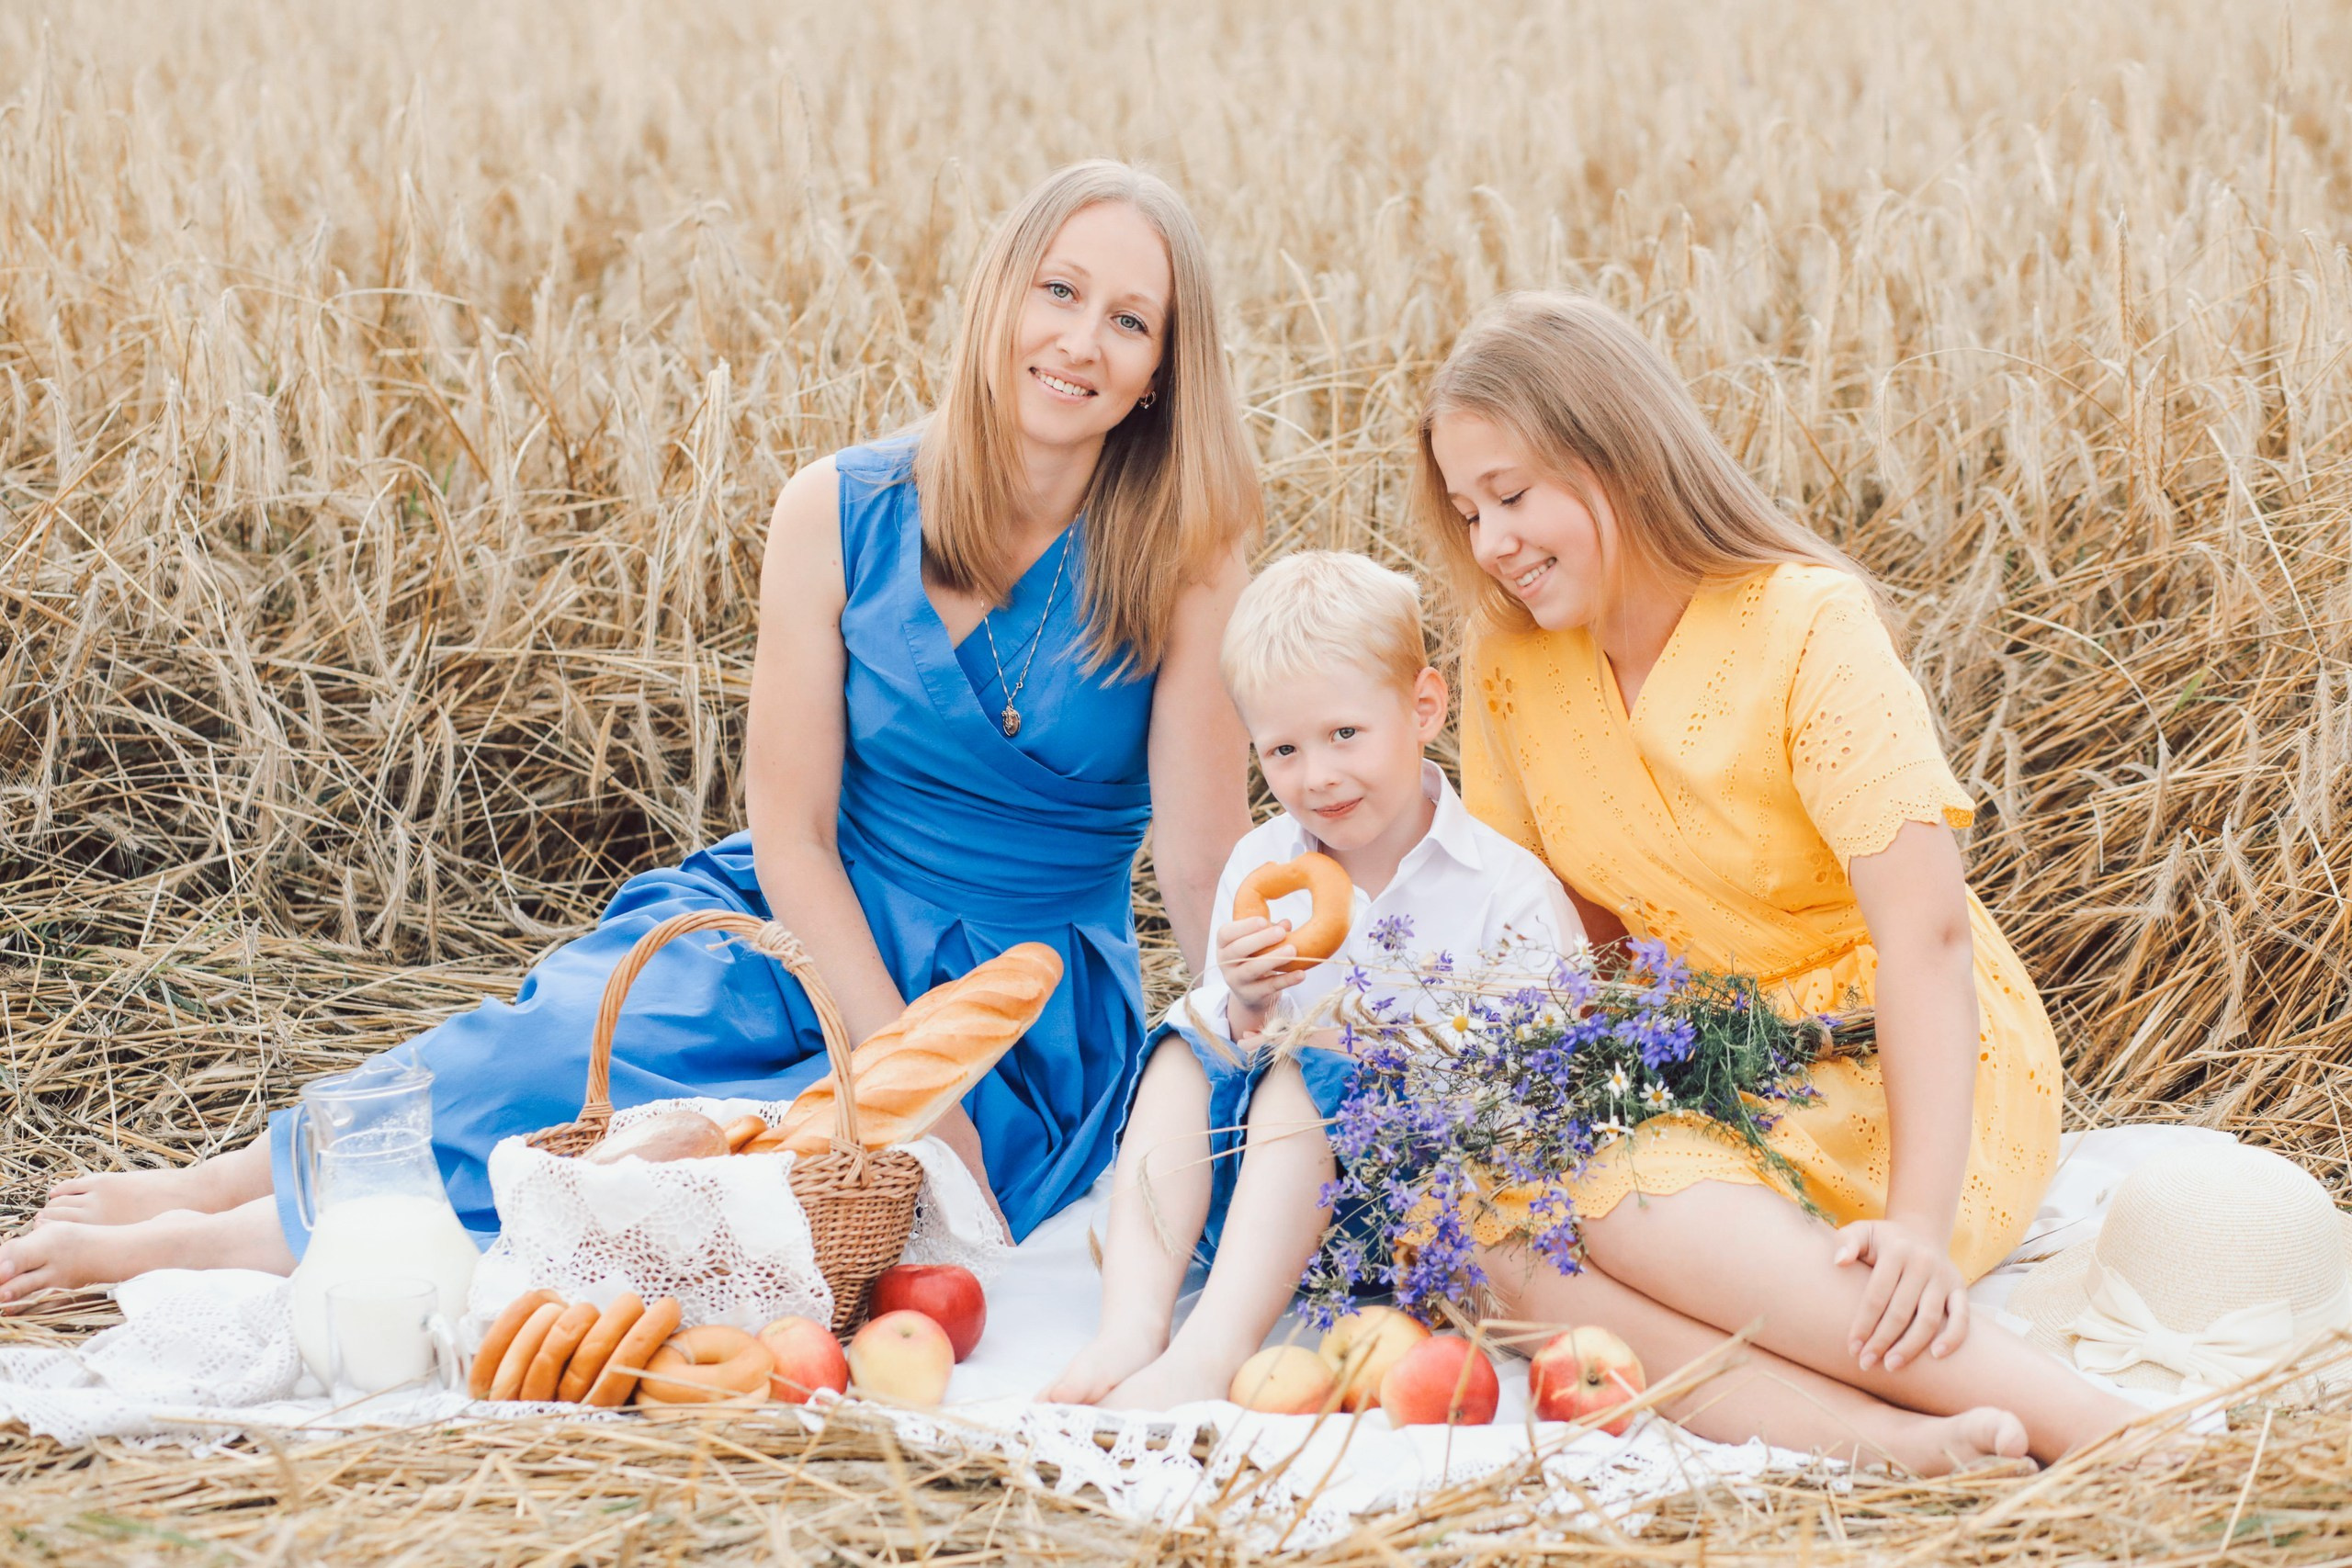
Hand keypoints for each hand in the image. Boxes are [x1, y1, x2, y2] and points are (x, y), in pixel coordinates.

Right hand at [1215, 916, 1305, 1033]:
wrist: (1250, 992)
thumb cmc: (1254, 957)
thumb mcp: (1257, 943)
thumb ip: (1270, 930)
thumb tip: (1286, 923)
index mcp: (1223, 945)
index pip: (1226, 933)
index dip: (1244, 926)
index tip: (1264, 921)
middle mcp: (1225, 963)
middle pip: (1238, 949)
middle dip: (1260, 939)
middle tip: (1281, 932)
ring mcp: (1236, 981)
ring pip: (1252, 969)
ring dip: (1273, 959)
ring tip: (1293, 950)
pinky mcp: (1251, 995)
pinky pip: (1269, 987)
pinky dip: (1286, 980)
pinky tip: (1301, 974)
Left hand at [1833, 1217, 1968, 1371]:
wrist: (1921, 1231)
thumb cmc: (1883, 1239)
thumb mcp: (1862, 1231)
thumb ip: (1846, 1241)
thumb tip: (1839, 1261)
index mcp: (1896, 1251)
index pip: (1876, 1295)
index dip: (1863, 1324)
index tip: (1852, 1348)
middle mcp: (1923, 1263)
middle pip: (1901, 1311)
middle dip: (1882, 1341)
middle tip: (1866, 1363)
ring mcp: (1944, 1277)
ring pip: (1928, 1319)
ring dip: (1910, 1346)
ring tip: (1891, 1365)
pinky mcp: (1959, 1288)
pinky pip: (1962, 1317)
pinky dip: (1952, 1337)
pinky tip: (1936, 1356)